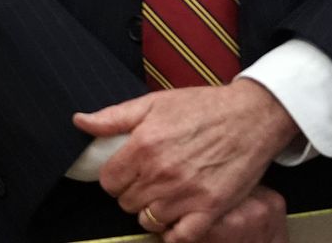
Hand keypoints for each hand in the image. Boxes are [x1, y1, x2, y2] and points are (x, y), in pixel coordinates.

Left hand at [75, 80, 297, 240]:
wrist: (251, 116)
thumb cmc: (203, 107)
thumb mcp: (153, 103)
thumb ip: (113, 117)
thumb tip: (80, 121)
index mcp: (144, 146)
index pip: (108, 181)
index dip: (114, 178)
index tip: (126, 173)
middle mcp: (162, 173)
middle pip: (126, 202)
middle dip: (132, 192)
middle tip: (147, 181)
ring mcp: (187, 193)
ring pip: (149, 220)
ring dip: (151, 211)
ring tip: (162, 197)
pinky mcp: (211, 208)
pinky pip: (181, 236)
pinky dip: (175, 233)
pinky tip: (177, 219)